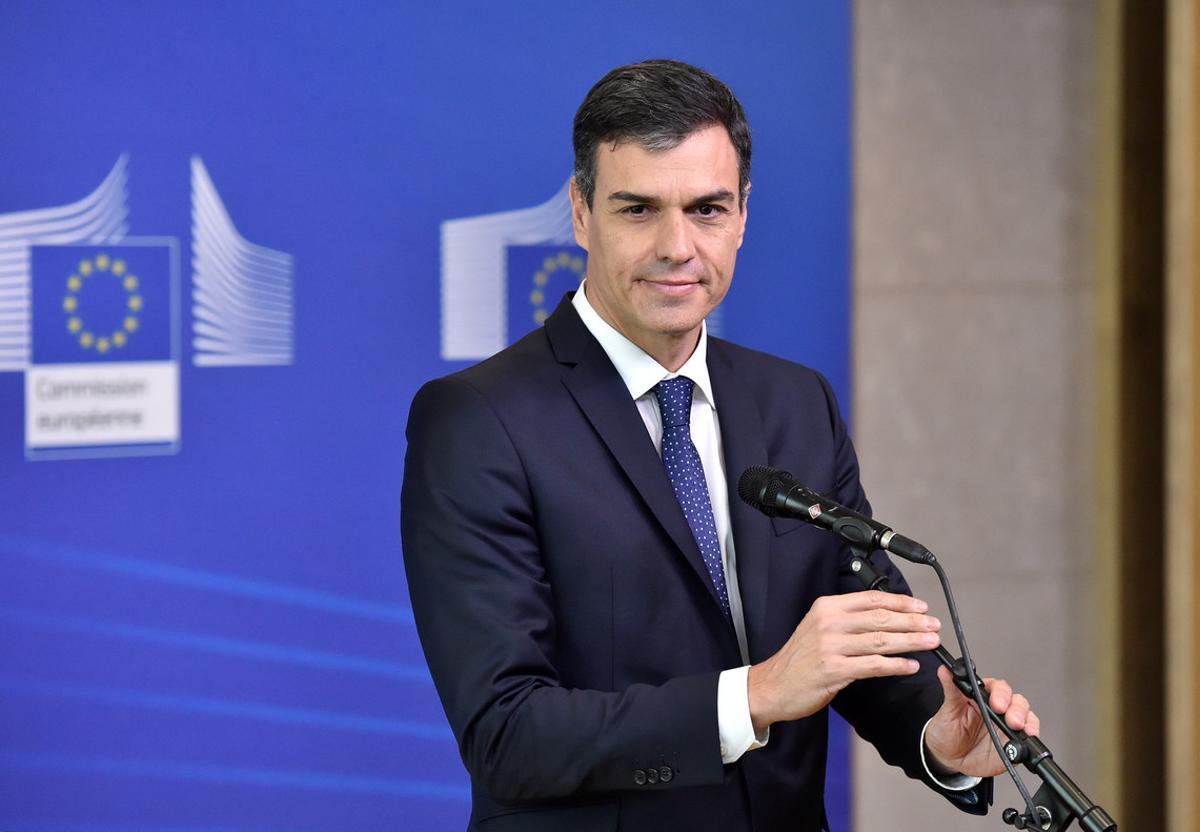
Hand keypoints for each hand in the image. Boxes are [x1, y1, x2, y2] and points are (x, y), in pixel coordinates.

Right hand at [747, 590, 940, 733]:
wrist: (773, 685)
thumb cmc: (800, 658)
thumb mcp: (818, 627)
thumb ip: (847, 619)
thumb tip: (886, 618)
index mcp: (827, 607)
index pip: (871, 599)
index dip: (901, 603)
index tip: (921, 608)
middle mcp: (829, 623)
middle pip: (880, 618)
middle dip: (912, 622)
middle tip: (933, 626)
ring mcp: (831, 646)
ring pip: (880, 640)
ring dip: (910, 641)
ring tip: (930, 642)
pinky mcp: (834, 670)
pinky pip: (873, 666)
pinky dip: (895, 665)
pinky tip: (910, 666)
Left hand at [924, 665, 1041, 776]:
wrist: (948, 758)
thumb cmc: (947, 732)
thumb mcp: (947, 712)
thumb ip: (950, 691)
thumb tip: (945, 670)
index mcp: (982, 697)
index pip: (997, 687)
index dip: (1000, 693)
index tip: (997, 703)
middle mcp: (998, 710)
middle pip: (1016, 701)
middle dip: (1017, 709)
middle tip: (1011, 719)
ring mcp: (1007, 726)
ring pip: (1026, 716)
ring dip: (1026, 721)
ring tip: (1019, 728)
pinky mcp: (1013, 744)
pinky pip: (1027, 739)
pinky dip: (1030, 738)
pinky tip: (1024, 740)